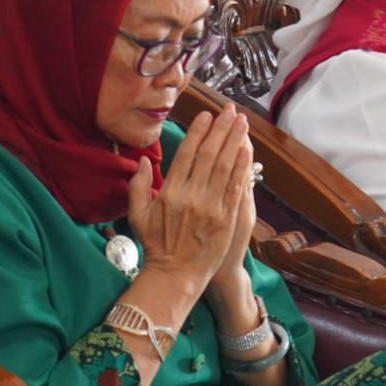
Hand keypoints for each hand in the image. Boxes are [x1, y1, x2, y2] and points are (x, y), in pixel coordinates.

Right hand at [127, 105, 251, 292]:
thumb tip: (143, 160)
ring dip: (235, 141)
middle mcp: (191, 196)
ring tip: (242, 122)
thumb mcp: (138, 215)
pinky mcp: (226, 218)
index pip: (187, 154)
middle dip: (221, 129)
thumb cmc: (156, 245)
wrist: (176, 275)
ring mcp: (211, 207)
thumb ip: (138, 186)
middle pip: (209, 155)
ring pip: (225, 166)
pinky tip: (247, 150)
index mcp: (170, 192)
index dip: (198, 132)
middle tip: (231, 111)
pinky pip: (236, 187)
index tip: (207, 115)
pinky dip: (242, 167)